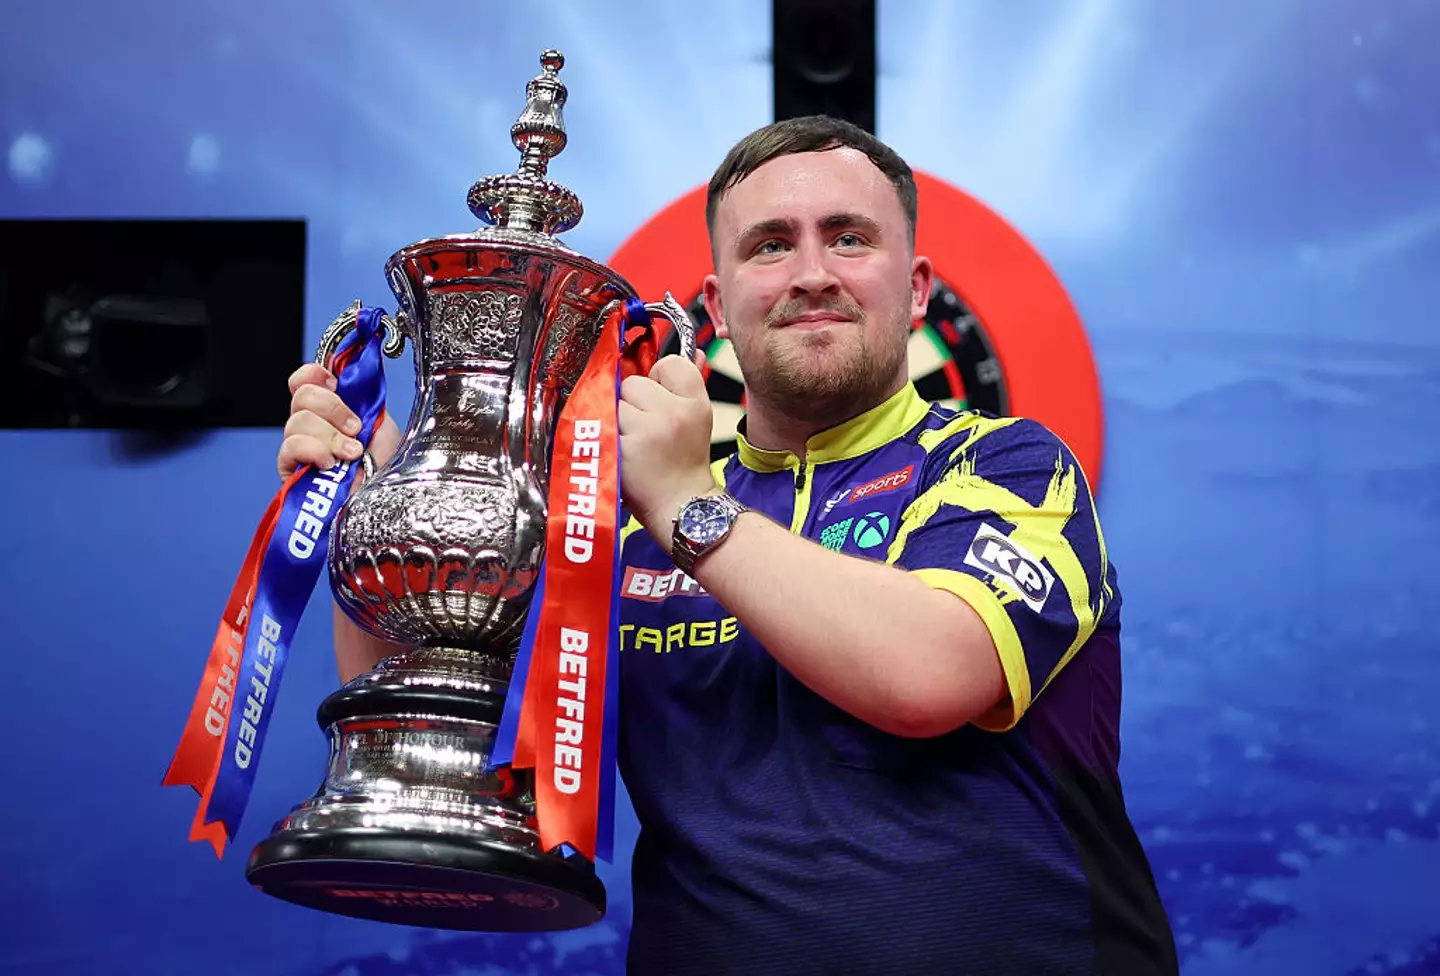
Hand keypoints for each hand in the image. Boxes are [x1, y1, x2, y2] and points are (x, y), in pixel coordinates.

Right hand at [277, 363, 400, 478]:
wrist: (387, 495)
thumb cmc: (387, 464)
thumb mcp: (380, 419)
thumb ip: (359, 393)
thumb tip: (347, 364)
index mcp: (331, 409)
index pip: (304, 379)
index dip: (315, 374)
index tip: (336, 383)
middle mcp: (312, 425)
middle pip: (301, 395)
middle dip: (333, 409)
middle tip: (356, 428)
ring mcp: (300, 448)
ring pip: (297, 421)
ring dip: (330, 436)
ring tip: (352, 453)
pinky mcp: (291, 472)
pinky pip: (290, 446)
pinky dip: (314, 451)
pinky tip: (331, 464)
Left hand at [618, 352, 717, 547]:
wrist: (681, 505)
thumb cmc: (685, 463)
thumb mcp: (699, 419)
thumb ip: (690, 383)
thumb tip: (694, 351)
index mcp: (695, 403)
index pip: (668, 363)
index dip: (658, 380)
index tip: (660, 401)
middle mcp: (672, 413)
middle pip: (633, 383)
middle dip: (633, 402)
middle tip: (646, 429)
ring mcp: (645, 431)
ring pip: (615, 402)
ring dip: (618, 419)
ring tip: (634, 442)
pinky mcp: (621, 448)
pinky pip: (603, 424)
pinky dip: (607, 436)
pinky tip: (623, 453)